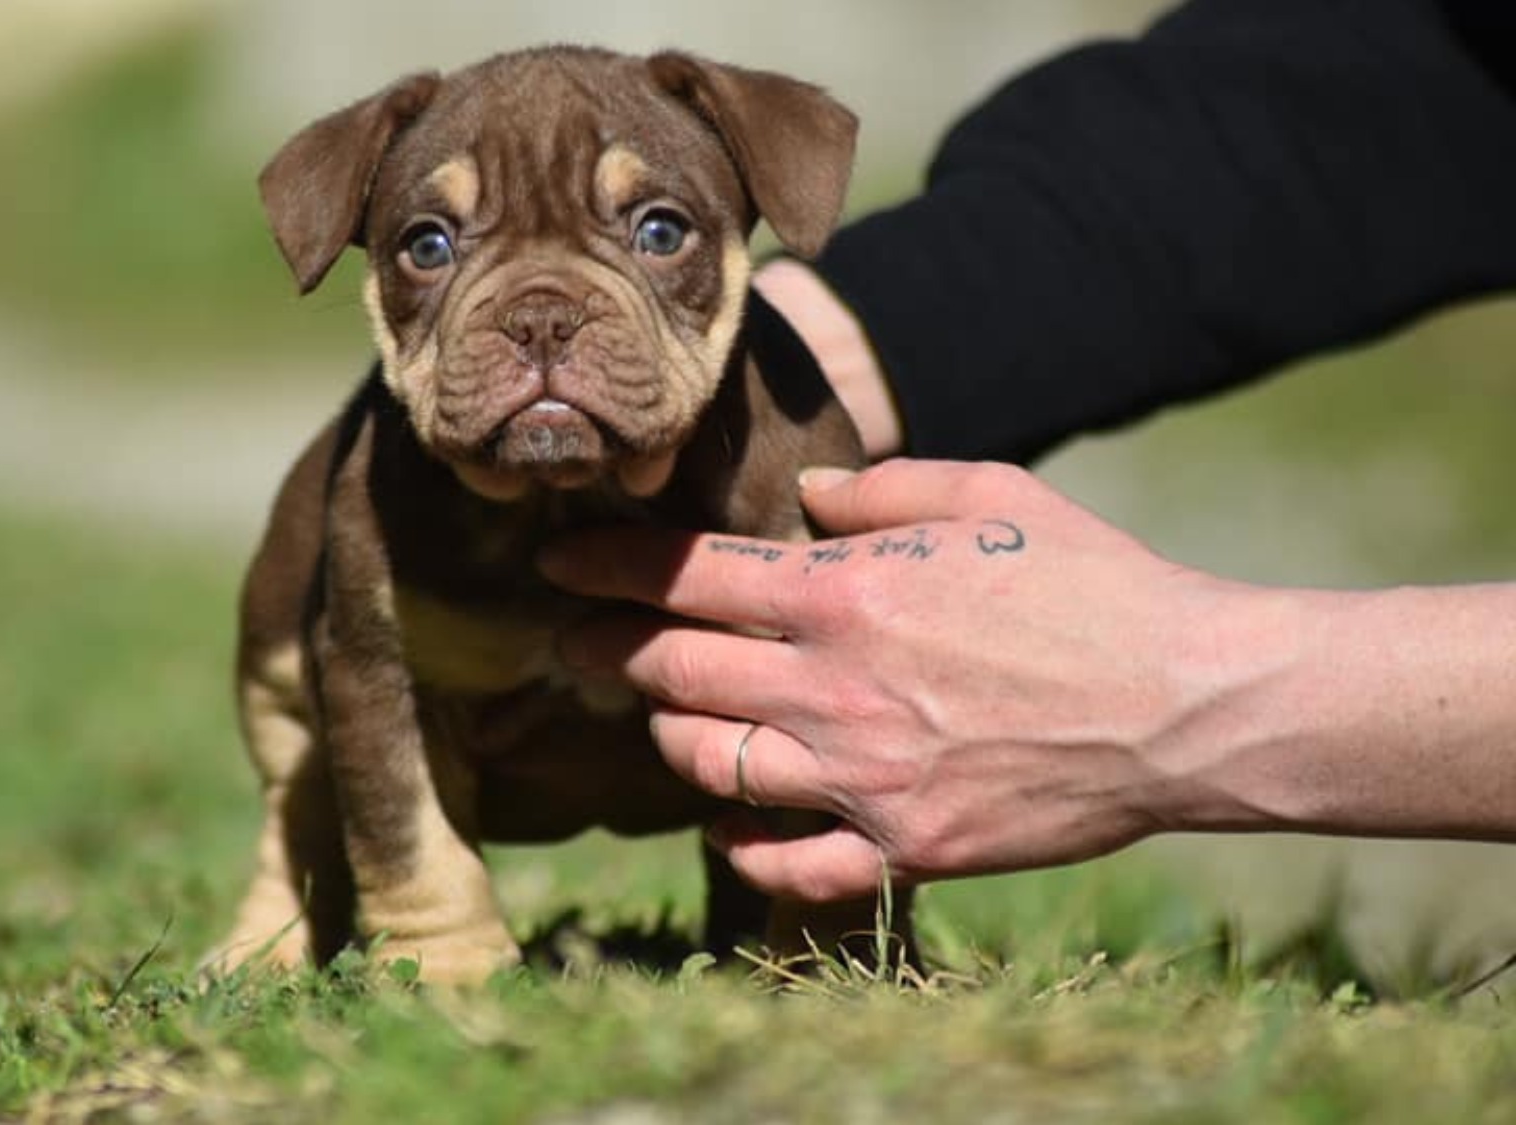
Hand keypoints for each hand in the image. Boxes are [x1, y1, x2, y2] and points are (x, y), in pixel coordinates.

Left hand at [541, 460, 1263, 900]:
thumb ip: (889, 486)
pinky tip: (720, 823)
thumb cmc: (1095, 584)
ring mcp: (866, 777)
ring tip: (654, 716)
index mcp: (853, 595)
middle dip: (610, 650)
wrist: (1186, 704)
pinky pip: (787, 865)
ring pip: (708, 764)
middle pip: (678, 672)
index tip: (558, 563)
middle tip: (575, 642)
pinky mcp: (906, 847)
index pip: (691, 578)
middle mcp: (838, 688)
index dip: (609, 568)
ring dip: (666, 736)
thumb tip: (816, 492)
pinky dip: (739, 844)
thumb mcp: (995, 496)